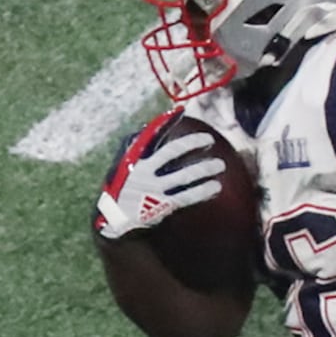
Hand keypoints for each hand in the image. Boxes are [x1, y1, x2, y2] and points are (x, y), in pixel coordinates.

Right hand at [94, 114, 229, 239]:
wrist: (115, 217)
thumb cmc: (123, 185)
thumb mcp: (126, 165)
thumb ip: (140, 148)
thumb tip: (155, 127)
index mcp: (136, 161)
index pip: (155, 139)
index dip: (172, 128)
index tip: (188, 119)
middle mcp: (145, 173)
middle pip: (172, 153)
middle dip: (193, 144)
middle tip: (209, 141)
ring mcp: (154, 190)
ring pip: (184, 176)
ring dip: (204, 169)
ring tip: (220, 165)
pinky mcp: (162, 206)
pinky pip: (186, 197)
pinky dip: (202, 191)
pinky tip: (215, 187)